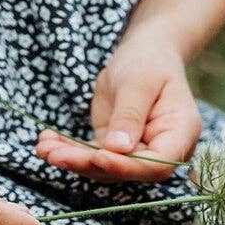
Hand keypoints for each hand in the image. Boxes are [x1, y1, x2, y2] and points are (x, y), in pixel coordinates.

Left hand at [36, 32, 202, 182]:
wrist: (145, 53)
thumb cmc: (149, 62)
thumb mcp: (139, 82)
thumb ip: (130, 115)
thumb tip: (117, 149)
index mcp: (180, 135)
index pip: (156, 164)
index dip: (127, 166)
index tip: (98, 157)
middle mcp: (161, 151)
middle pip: (125, 170)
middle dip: (88, 164)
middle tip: (56, 155)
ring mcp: (137, 153)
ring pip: (104, 167)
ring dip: (72, 160)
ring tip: (44, 147)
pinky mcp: (114, 149)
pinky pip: (91, 156)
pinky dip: (68, 150)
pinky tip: (45, 142)